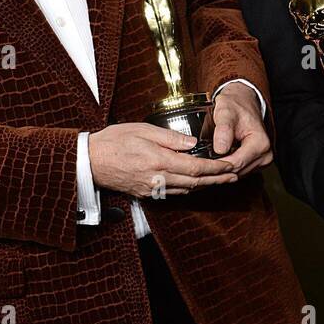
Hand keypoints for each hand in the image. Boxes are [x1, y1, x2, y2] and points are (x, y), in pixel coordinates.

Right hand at [89, 122, 236, 198]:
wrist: (89, 161)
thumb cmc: (113, 141)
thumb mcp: (142, 130)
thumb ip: (170, 138)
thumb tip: (192, 143)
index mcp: (159, 161)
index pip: (195, 168)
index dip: (216, 169)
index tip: (229, 166)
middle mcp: (158, 179)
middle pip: (195, 183)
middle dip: (216, 180)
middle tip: (234, 176)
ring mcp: (151, 189)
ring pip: (185, 190)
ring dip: (204, 186)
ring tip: (220, 180)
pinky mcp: (145, 193)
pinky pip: (172, 193)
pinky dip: (188, 189)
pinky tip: (194, 184)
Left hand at [209, 83, 271, 175]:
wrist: (243, 102)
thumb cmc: (235, 105)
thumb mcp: (226, 111)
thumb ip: (223, 129)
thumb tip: (220, 149)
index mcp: (261, 144)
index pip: (237, 163)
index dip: (217, 165)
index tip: (201, 162)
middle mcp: (265, 154)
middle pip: (237, 170)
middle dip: (218, 168)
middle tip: (198, 163)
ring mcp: (262, 160)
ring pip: (237, 173)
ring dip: (221, 169)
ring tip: (205, 162)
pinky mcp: (256, 162)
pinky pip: (239, 170)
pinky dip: (226, 167)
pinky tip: (215, 160)